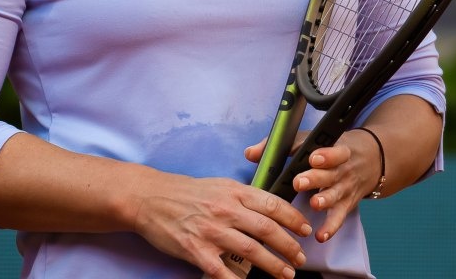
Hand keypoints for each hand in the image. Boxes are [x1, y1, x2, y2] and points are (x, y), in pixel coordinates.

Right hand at [127, 173, 310, 278]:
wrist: (150, 199)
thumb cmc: (186, 193)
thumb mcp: (220, 185)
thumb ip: (244, 197)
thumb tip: (271, 210)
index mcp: (235, 192)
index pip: (273, 205)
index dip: (293, 219)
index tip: (305, 230)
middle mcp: (226, 210)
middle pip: (267, 230)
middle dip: (289, 246)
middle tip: (300, 257)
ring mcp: (211, 232)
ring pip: (251, 251)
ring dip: (273, 265)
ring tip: (286, 273)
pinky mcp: (196, 251)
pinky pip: (222, 271)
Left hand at [249, 132, 381, 243]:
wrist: (369, 161)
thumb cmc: (332, 151)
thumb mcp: (314, 141)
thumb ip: (283, 146)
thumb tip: (250, 153)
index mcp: (336, 150)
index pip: (334, 151)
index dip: (325, 155)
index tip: (312, 157)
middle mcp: (342, 170)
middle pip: (331, 174)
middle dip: (316, 178)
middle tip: (300, 182)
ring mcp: (345, 188)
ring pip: (335, 195)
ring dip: (324, 200)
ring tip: (314, 204)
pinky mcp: (346, 205)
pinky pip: (338, 218)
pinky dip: (330, 227)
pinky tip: (320, 236)